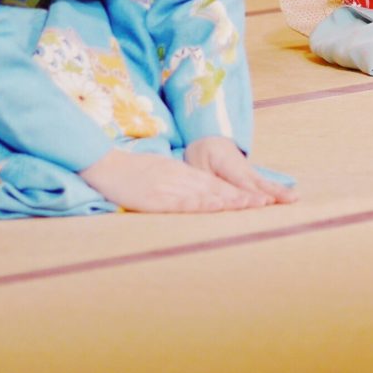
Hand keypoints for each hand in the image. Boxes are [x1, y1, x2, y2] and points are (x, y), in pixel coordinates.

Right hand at [79, 149, 261, 212]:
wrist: (106, 164)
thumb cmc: (130, 171)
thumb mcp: (161, 172)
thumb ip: (179, 181)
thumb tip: (198, 192)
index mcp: (182, 173)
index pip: (215, 183)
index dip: (237, 191)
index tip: (258, 198)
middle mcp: (181, 179)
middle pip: (216, 188)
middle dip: (241, 197)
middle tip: (266, 203)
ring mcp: (170, 187)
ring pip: (205, 194)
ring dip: (228, 200)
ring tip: (251, 205)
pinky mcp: (157, 198)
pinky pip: (182, 202)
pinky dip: (201, 205)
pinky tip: (215, 207)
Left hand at [185, 135, 296, 204]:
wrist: (211, 139)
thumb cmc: (202, 155)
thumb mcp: (197, 166)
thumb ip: (206, 181)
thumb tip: (213, 197)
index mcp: (226, 164)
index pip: (240, 182)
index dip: (252, 193)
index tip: (265, 200)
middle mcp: (242, 168)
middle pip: (258, 183)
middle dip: (273, 192)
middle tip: (290, 198)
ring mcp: (250, 172)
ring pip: (265, 183)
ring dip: (280, 191)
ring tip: (295, 197)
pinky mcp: (253, 176)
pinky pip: (266, 183)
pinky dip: (279, 190)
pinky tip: (292, 197)